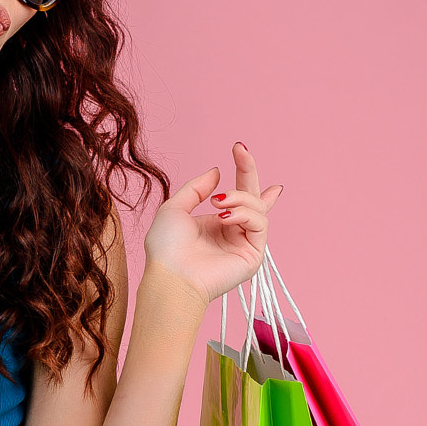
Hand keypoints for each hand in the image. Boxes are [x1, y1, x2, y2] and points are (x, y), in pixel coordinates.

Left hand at [143, 141, 283, 306]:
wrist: (171, 276)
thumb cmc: (166, 248)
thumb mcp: (175, 208)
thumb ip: (197, 188)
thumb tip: (217, 171)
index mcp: (216, 223)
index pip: (239, 197)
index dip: (245, 173)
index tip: (239, 149)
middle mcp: (233, 231)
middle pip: (253, 196)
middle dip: (248, 171)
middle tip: (240, 151)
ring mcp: (244, 243)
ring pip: (257, 207)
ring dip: (239, 198)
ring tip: (218, 204)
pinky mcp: (253, 255)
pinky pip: (260, 224)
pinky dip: (245, 214)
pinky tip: (225, 217)